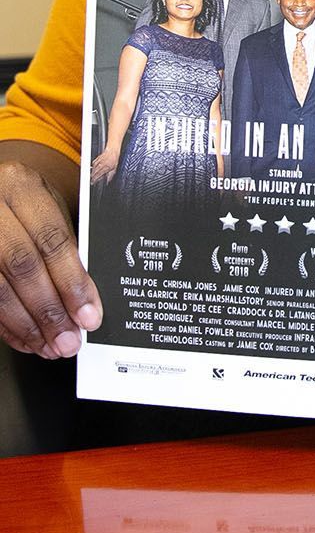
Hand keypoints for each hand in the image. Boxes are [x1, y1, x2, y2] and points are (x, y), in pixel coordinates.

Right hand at [0, 160, 102, 356]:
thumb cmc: (21, 201)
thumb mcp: (45, 205)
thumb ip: (62, 242)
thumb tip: (86, 296)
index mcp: (20, 186)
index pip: (51, 239)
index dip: (72, 281)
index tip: (89, 314)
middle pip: (22, 266)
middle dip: (49, 310)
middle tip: (69, 340)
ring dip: (27, 325)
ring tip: (50, 346)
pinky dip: (6, 325)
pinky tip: (25, 338)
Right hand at [90, 146, 119, 183]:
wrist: (113, 150)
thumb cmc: (115, 158)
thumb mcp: (115, 168)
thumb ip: (111, 175)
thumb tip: (108, 180)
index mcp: (107, 167)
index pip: (99, 174)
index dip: (96, 179)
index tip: (93, 182)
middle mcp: (103, 164)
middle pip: (96, 171)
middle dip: (93, 176)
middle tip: (91, 180)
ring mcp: (100, 161)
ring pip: (94, 167)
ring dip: (92, 172)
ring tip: (92, 175)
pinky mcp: (98, 158)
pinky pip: (94, 162)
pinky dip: (93, 166)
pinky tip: (93, 168)